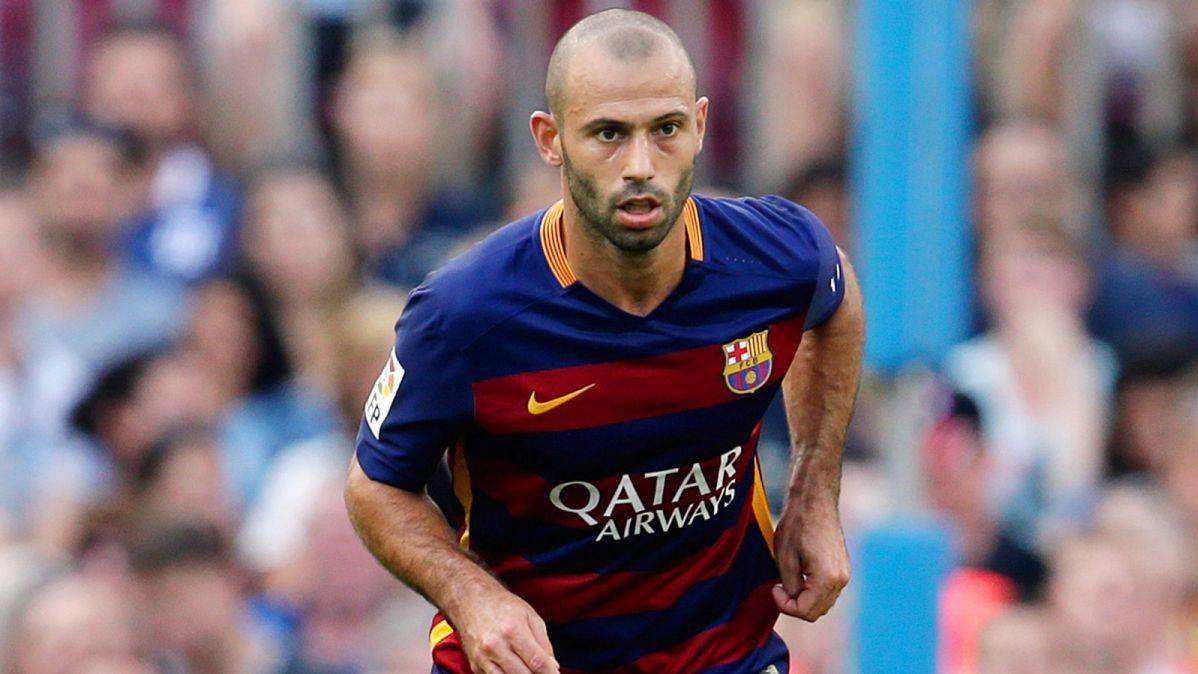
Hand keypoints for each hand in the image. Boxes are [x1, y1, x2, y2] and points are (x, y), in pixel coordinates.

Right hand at [449, 582, 559, 673]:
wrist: (469, 600)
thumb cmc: (502, 605)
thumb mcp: (529, 615)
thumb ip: (543, 642)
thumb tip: (552, 666)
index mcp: (512, 631)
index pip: (537, 662)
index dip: (550, 673)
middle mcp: (495, 646)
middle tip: (544, 672)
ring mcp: (482, 658)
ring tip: (528, 670)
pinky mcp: (475, 665)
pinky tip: (513, 669)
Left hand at [771, 491, 850, 621]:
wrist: (815, 500)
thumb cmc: (797, 525)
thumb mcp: (785, 559)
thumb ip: (790, 587)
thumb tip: (793, 599)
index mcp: (828, 579)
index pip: (806, 612)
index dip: (785, 605)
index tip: (774, 588)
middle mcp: (841, 580)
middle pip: (816, 611)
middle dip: (795, 605)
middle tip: (779, 586)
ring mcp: (844, 574)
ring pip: (823, 602)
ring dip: (804, 598)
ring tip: (788, 579)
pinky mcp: (843, 568)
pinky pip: (827, 590)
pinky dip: (812, 590)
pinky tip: (800, 574)